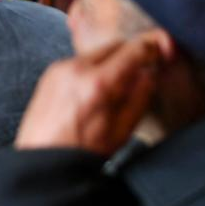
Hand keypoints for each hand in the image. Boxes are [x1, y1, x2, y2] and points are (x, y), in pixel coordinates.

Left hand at [15, 33, 163, 156]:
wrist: (42, 160)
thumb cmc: (81, 152)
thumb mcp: (122, 130)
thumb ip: (141, 96)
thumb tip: (149, 73)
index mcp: (98, 83)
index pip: (134, 49)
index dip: (154, 47)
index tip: (162, 51)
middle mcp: (76, 69)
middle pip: (115, 45)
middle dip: (131, 55)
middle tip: (139, 72)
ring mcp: (59, 69)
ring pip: (96, 52)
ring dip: (110, 62)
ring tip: (112, 90)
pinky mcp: (49, 73)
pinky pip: (78, 62)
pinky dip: (91, 69)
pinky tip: (92, 92)